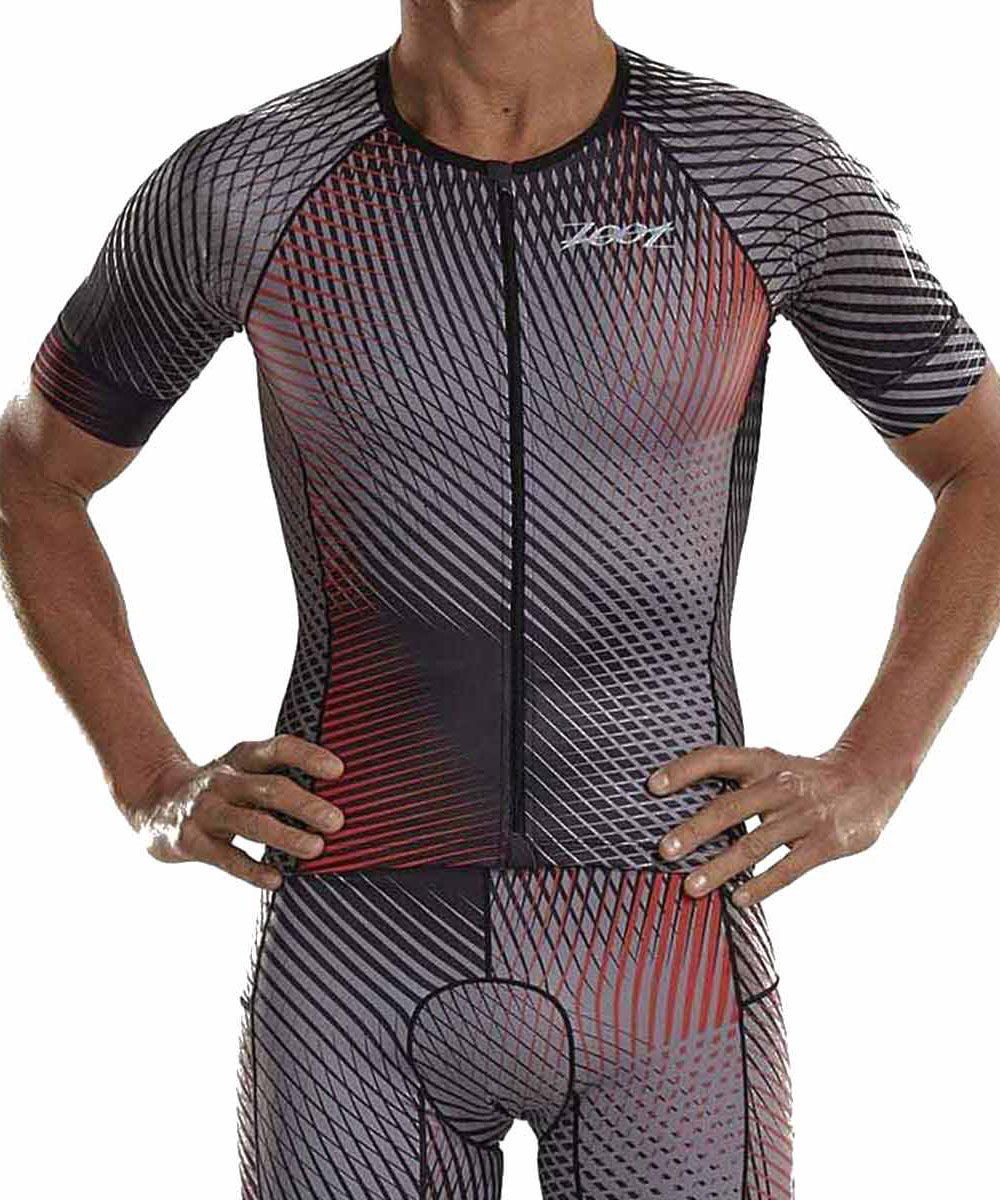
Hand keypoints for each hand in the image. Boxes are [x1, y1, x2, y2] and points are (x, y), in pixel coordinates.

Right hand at [126, 735, 344, 889]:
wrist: (156, 804)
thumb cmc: (222, 790)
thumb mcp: (244, 773)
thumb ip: (281, 778)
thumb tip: (339, 798)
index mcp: (242, 757)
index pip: (279, 748)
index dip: (308, 757)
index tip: (339, 771)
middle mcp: (224, 779)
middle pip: (269, 788)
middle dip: (305, 804)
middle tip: (337, 820)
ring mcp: (205, 810)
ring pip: (250, 822)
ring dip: (285, 835)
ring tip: (316, 848)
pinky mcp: (191, 841)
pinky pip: (226, 858)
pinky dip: (253, 869)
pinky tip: (277, 879)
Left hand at [646, 745, 904, 906]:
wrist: (870, 778)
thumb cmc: (806, 778)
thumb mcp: (775, 766)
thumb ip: (740, 784)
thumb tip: (688, 811)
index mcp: (763, 761)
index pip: (716, 758)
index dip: (683, 769)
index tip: (652, 787)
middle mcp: (781, 784)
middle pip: (730, 806)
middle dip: (694, 830)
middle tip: (663, 851)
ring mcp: (805, 814)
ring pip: (755, 844)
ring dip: (720, 868)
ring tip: (691, 887)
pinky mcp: (827, 842)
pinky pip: (788, 868)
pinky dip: (762, 885)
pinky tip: (739, 899)